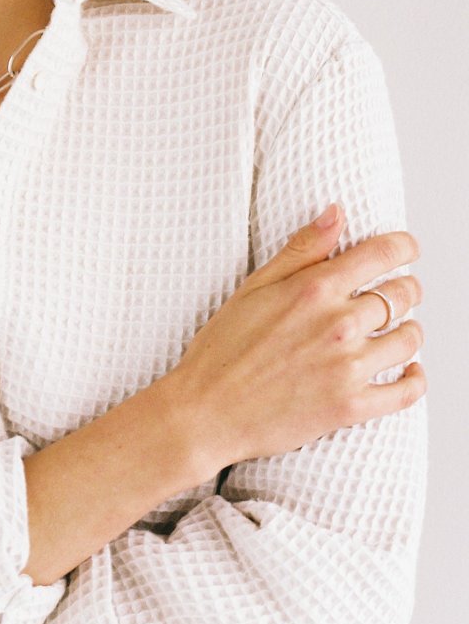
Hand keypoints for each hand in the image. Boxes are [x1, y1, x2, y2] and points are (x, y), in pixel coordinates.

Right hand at [164, 205, 425, 469]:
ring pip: (409, 339)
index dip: (404, 247)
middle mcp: (337, 325)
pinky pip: (406, 391)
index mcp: (314, 290)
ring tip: (402, 329)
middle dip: (406, 288)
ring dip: (411, 330)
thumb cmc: (223, 349)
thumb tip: (336, 212)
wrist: (207, 411)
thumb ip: (302, 249)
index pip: (381, 255)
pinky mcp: (351, 406)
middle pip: (401, 294)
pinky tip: (411, 370)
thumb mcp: (255, 286)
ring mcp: (347, 367)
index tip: (408, 249)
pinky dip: (416, 379)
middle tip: (401, 291)